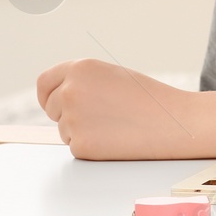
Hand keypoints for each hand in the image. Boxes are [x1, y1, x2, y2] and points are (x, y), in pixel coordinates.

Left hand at [36, 58, 213, 159]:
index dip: (48, 95)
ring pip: (64, 129)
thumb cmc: (147, 98)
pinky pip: (75, 147)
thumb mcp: (109, 75)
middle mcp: (70, 91)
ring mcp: (72, 119)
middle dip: (67, 114)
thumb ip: (81, 81)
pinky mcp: (80, 146)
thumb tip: (56, 96)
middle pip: (52, 108)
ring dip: (81, 130)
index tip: (51, 103)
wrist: (171, 122)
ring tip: (113, 125)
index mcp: (79, 68)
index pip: (44, 83)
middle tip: (99, 117)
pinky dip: (91, 147)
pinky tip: (114, 139)